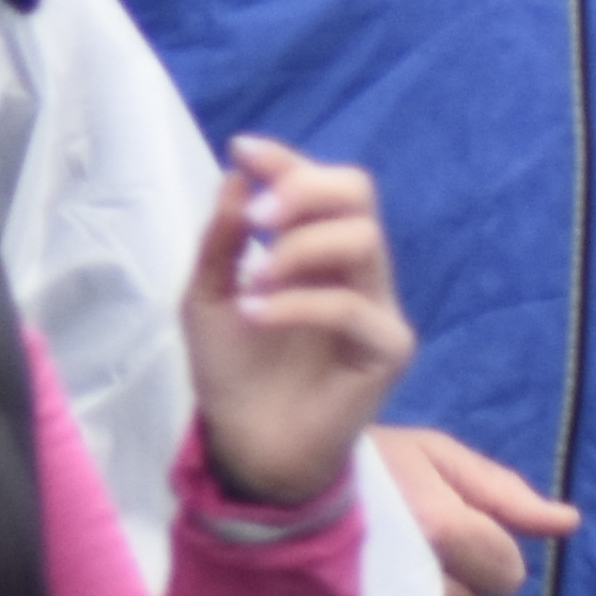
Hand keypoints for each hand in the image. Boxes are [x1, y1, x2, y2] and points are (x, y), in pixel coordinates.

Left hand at [173, 140, 407, 508]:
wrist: (245, 444)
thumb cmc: (231, 370)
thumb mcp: (207, 296)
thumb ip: (221, 240)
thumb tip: (236, 176)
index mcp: (316, 251)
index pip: (323, 187)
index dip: (288, 161)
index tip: (244, 151)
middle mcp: (354, 271)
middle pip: (358, 195)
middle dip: (304, 190)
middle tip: (256, 216)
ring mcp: (377, 308)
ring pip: (363, 240)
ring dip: (299, 249)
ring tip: (254, 281)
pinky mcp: (388, 349)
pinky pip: (353, 307)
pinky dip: (298, 303)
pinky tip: (258, 316)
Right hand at [373, 424, 579, 595]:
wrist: (270, 475)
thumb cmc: (365, 454)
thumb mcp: (434, 452)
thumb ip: (503, 491)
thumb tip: (569, 524)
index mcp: (444, 527)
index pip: (508, 573)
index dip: (490, 549)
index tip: (453, 522)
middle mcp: (420, 575)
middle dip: (463, 576)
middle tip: (420, 539)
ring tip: (396, 559)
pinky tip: (382, 585)